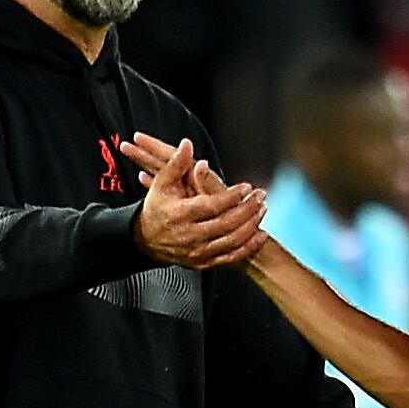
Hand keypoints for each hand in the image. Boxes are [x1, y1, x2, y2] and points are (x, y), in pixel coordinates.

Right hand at [131, 136, 263, 268]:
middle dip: (248, 209)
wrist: (146, 240)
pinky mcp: (204, 262)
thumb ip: (176, 164)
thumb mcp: (161, 184)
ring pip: (232, 241)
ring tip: (262, 209)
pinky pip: (232, 257)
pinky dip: (249, 246)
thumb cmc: (157, 209)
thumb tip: (187, 145)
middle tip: (260, 196)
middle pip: (227, 224)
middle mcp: (191, 236)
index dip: (232, 196)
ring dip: (251, 225)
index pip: (212, 206)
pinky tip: (259, 233)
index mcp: (181, 215)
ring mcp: (198, 251)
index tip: (246, 187)